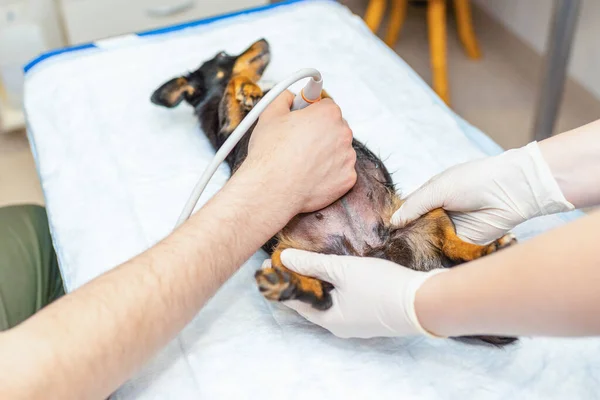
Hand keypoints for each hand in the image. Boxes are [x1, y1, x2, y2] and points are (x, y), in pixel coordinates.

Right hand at [242, 91, 356, 213]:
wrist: (272, 190)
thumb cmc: (270, 155)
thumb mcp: (269, 114)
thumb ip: (283, 98)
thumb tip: (289, 97)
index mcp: (328, 114)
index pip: (326, 106)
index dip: (311, 114)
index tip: (302, 121)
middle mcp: (343, 133)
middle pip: (334, 128)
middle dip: (320, 133)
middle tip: (298, 144)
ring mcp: (348, 158)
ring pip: (338, 150)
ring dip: (325, 154)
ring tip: (301, 162)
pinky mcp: (348, 179)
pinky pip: (340, 172)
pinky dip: (328, 174)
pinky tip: (310, 176)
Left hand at [278, 249, 445, 338]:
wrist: (424, 300)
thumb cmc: (382, 287)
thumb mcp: (343, 270)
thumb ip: (312, 264)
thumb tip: (283, 259)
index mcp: (329, 320)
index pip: (295, 301)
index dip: (283, 283)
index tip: (270, 266)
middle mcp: (341, 325)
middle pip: (312, 301)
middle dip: (301, 280)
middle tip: (289, 260)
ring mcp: (357, 322)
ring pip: (330, 300)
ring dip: (319, 282)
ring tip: (309, 261)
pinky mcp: (371, 314)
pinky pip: (345, 300)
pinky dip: (336, 285)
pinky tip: (337, 270)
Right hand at [391, 142, 573, 243]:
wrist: (511, 191)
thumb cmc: (474, 181)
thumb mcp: (438, 188)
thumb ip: (415, 205)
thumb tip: (393, 222)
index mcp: (430, 196)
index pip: (407, 211)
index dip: (396, 221)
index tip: (382, 233)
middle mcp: (438, 214)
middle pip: (415, 230)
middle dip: (405, 238)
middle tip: (390, 249)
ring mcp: (450, 230)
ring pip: (428, 243)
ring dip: (419, 249)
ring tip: (402, 258)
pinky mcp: (463, 244)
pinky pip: (446, 252)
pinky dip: (436, 257)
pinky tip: (422, 262)